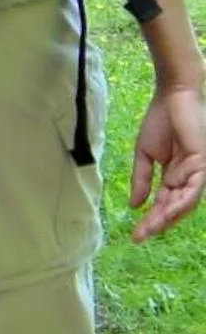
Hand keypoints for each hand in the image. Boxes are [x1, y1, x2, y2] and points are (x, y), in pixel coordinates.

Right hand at [130, 83, 205, 242]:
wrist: (172, 96)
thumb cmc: (160, 122)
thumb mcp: (144, 155)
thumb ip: (142, 180)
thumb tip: (134, 205)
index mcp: (175, 178)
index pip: (164, 205)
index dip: (150, 220)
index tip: (134, 236)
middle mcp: (189, 179)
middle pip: (175, 209)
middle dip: (158, 224)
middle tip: (140, 237)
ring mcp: (198, 172)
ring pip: (187, 203)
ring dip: (169, 217)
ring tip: (151, 227)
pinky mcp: (203, 162)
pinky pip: (195, 188)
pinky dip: (183, 200)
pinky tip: (169, 209)